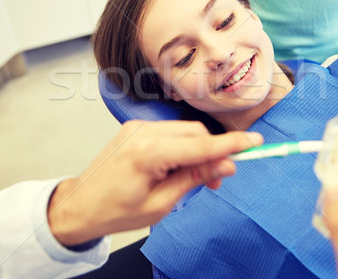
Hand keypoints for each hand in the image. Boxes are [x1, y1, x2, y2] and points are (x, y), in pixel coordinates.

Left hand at [47, 120, 261, 245]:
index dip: (232, 145)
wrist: (80, 205)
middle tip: (219, 179)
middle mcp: (144, 132)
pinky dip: (182, 146)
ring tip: (197, 177)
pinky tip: (179, 166)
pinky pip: (170, 132)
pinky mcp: (135, 129)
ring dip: (198, 149)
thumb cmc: (115, 211)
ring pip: (185, 130)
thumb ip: (195, 179)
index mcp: (149, 153)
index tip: (256, 142)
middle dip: (213, 152)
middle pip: (196, 133)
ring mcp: (138, 127)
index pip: (201, 146)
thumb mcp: (161, 204)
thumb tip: (225, 165)